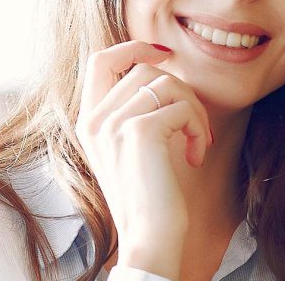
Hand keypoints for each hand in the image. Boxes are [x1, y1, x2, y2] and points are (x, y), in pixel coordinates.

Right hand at [75, 40, 214, 278]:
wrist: (149, 236)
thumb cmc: (147, 197)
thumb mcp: (127, 149)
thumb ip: (130, 112)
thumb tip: (159, 69)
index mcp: (87, 121)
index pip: (99, 60)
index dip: (133, 47)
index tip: (164, 54)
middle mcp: (94, 119)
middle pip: (145, 69)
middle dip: (181, 90)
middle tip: (194, 124)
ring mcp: (114, 124)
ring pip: (167, 84)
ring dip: (194, 111)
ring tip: (196, 142)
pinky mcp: (140, 131)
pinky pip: (182, 107)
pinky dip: (198, 129)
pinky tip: (195, 157)